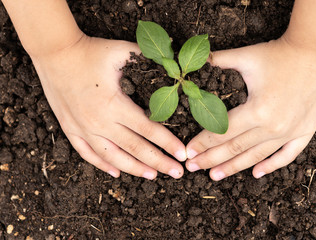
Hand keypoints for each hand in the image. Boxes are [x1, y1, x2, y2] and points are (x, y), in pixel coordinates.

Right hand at [32, 35, 186, 178]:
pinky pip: (87, 153)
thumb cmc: (90, 52)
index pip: (148, 130)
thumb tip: (170, 65)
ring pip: (113, 157)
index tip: (182, 155)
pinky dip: (103, 165)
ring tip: (152, 176)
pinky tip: (116, 172)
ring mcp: (83, 128)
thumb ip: (146, 59)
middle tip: (176, 173)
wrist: (55, 53)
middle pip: (135, 148)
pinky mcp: (70, 129)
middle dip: (159, 162)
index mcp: (115, 104)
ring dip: (134, 168)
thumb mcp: (121, 51)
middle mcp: (100, 122)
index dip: (168, 143)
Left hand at [185, 37, 315, 179]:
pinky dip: (271, 166)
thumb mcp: (246, 56)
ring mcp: (290, 132)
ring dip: (234, 167)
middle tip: (193, 167)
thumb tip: (200, 58)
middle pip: (235, 148)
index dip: (203, 143)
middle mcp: (273, 127)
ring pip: (256, 156)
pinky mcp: (305, 131)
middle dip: (211, 159)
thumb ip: (220, 60)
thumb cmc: (280, 53)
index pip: (222, 132)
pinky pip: (287, 155)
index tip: (188, 153)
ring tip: (215, 176)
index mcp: (256, 110)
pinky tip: (256, 174)